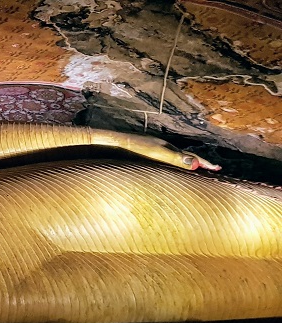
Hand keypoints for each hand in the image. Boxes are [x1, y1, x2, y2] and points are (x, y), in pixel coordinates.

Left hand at [91, 130, 220, 171]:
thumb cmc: (133, 148)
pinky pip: (163, 161)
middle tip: (213, 170)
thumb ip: (175, 159)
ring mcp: (153, 151)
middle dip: (199, 163)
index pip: (192, 157)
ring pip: (174, 158)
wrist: (112, 143)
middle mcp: (162, 148)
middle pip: (185, 156)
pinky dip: (172, 166)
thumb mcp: (157, 154)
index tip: (219, 169)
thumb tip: (196, 164)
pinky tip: (168, 170)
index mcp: (168, 148)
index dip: (205, 163)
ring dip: (186, 164)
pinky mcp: (143, 155)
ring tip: (196, 170)